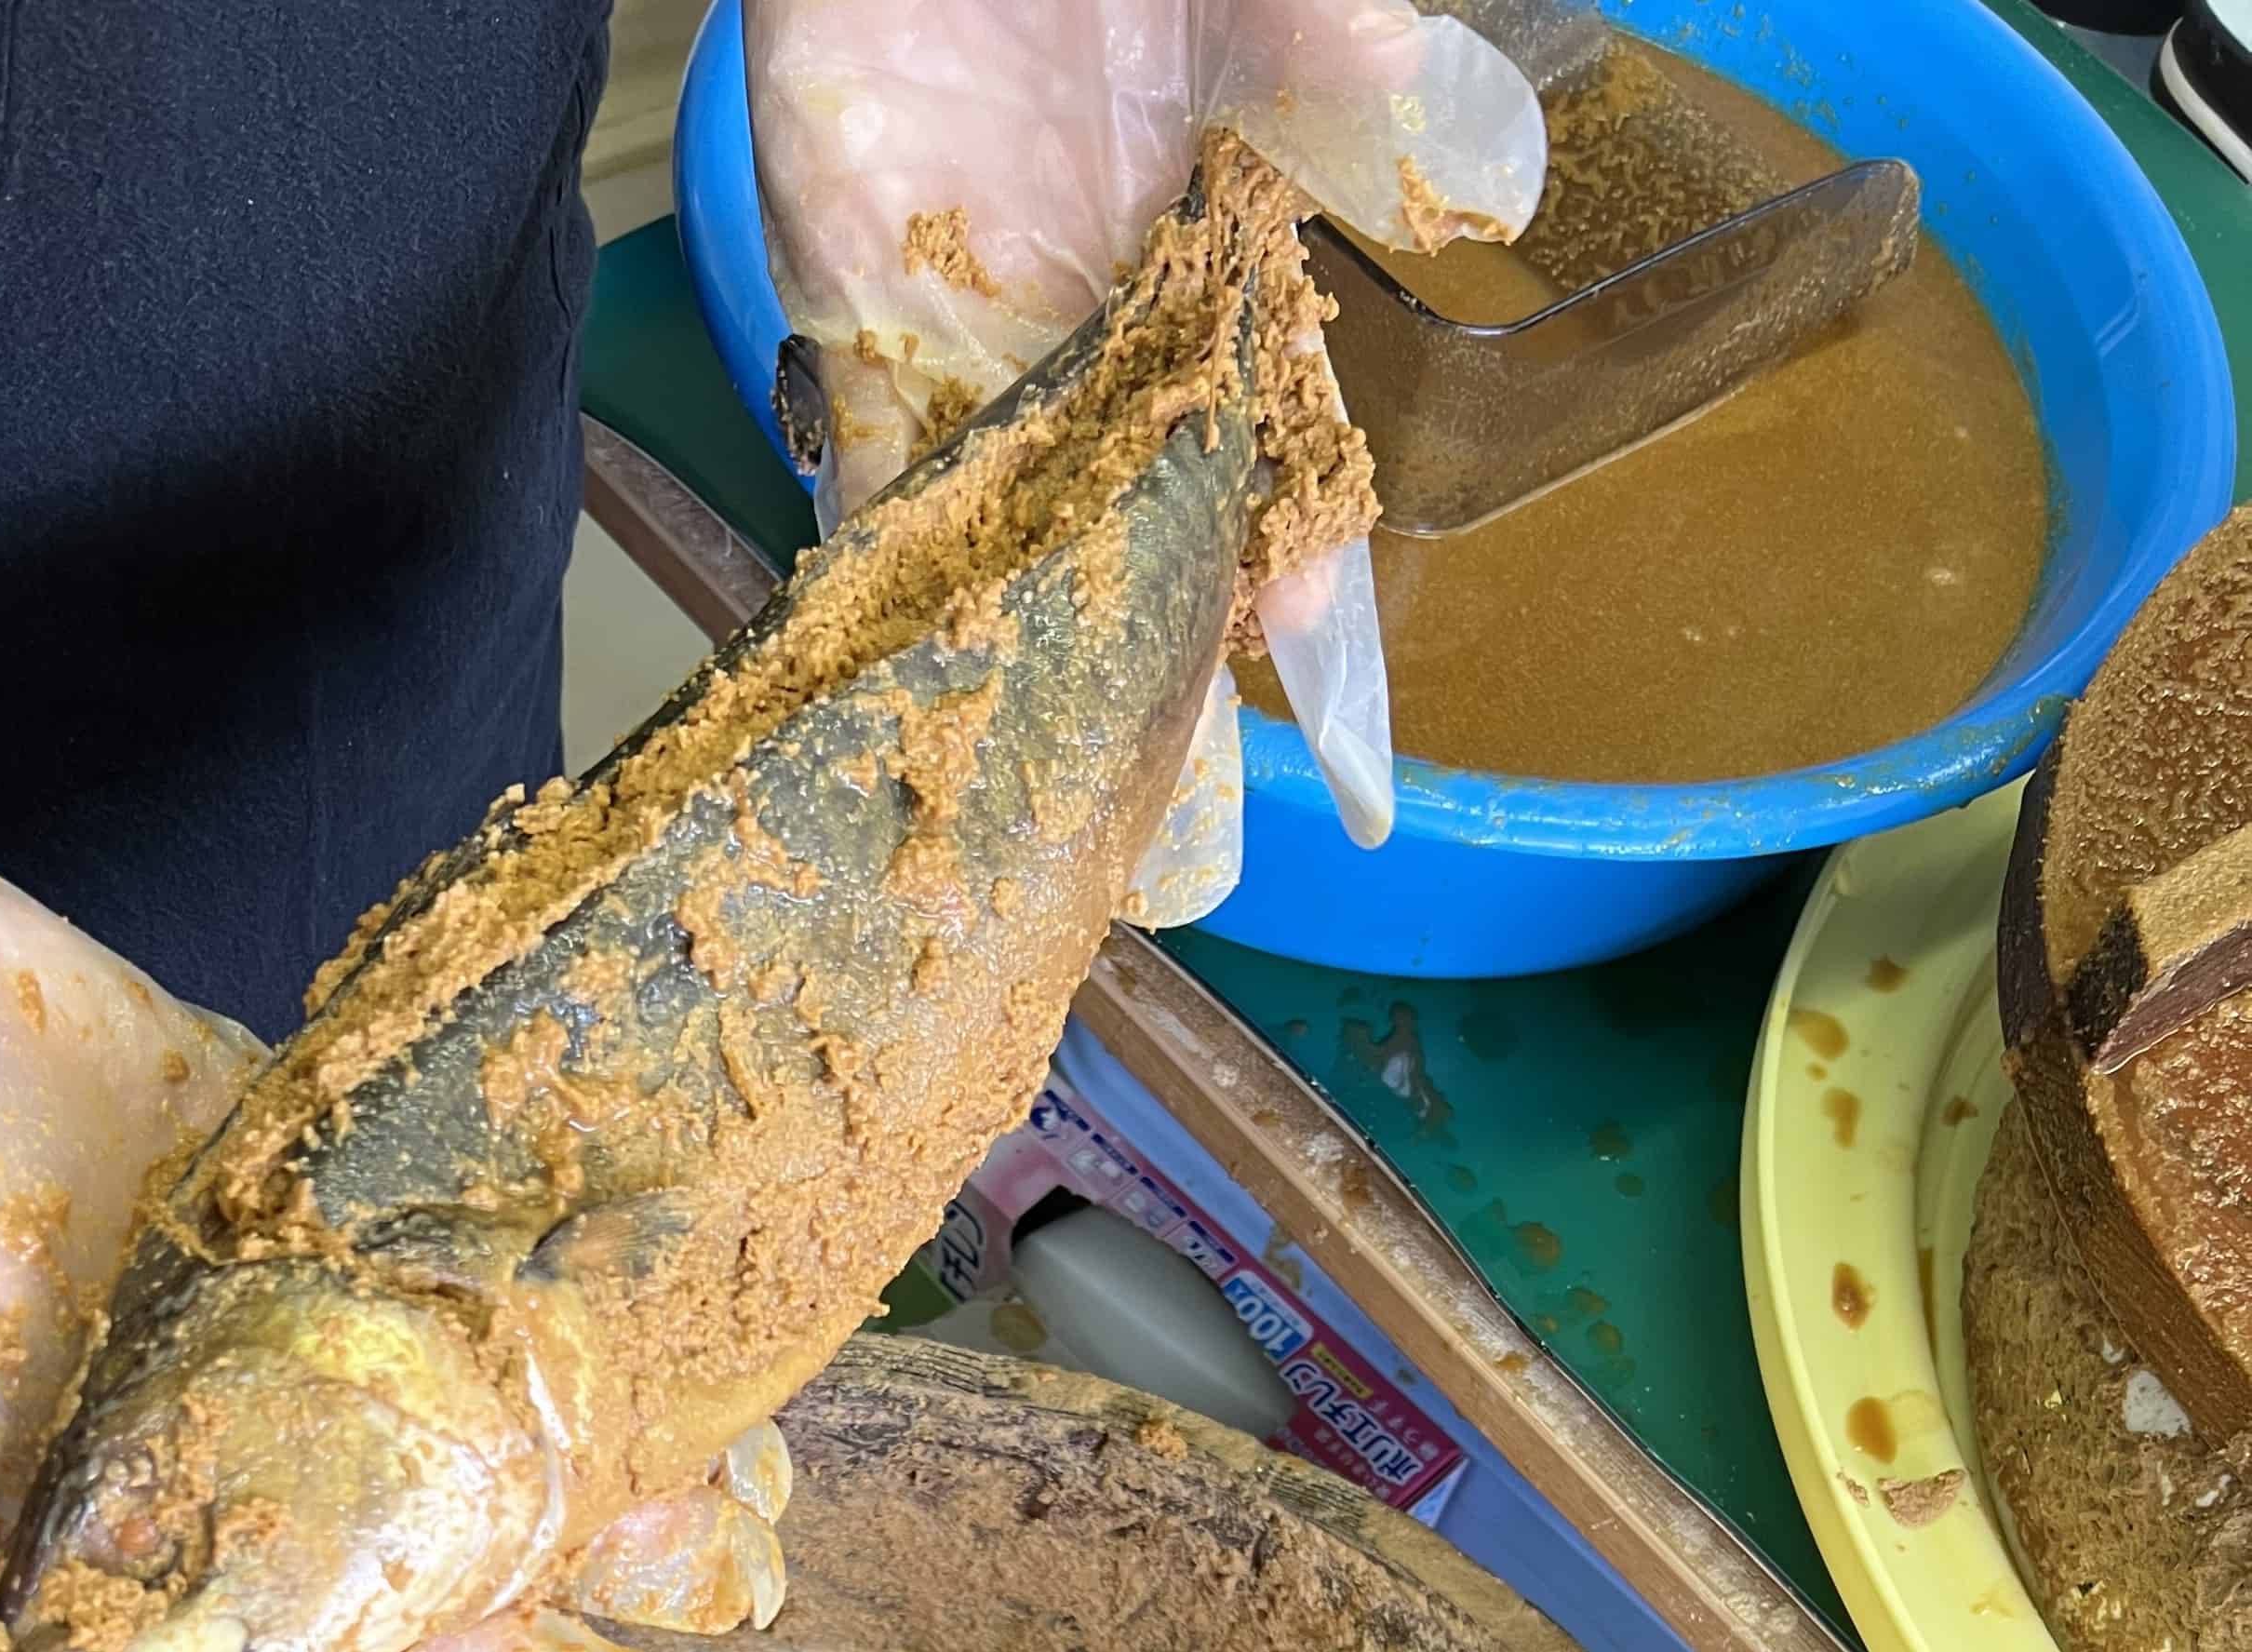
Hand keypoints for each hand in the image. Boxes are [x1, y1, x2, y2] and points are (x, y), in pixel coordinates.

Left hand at [746, 0, 1543, 858]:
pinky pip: (872, 499)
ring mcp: (982, 362)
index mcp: (1218, 297)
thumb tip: (1485, 177)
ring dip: (1021, 706)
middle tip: (1169, 880)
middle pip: (1142, 580)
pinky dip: (889, 603)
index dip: (1313, 634)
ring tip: (1035, 854)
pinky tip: (897, 722)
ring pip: (1015, 575)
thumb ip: (1343, 78)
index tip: (1350, 772)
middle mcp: (1107, 360)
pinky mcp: (858, 336)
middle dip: (1154, 723)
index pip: (1280, 497)